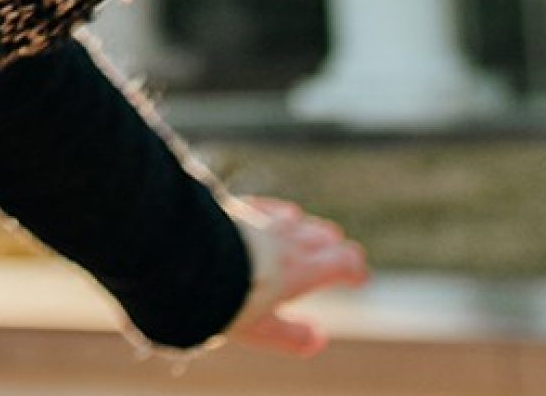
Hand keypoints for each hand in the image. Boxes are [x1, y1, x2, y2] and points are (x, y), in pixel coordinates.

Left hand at [222, 194, 367, 355]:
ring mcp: (260, 221)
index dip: (354, 269)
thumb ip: (290, 336)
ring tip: (313, 233)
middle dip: (334, 248)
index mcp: (299, 271)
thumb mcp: (260, 329)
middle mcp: (285, 241)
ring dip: (308, 229)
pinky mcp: (236, 210)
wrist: (185, 256)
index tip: (360, 276)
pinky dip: (279, 214)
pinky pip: (267, 208)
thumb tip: (317, 338)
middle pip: (321, 238)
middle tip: (341, 253)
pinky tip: (281, 213)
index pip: (340, 263)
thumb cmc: (224, 297)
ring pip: (295, 221)